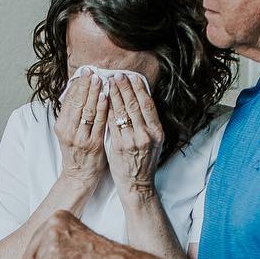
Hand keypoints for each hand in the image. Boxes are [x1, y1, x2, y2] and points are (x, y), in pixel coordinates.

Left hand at [19, 210, 118, 258]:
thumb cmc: (95, 254)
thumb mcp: (72, 238)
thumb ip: (54, 241)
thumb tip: (30, 257)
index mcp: (59, 216)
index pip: (37, 235)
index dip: (30, 252)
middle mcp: (53, 222)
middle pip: (32, 247)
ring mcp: (52, 236)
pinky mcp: (52, 251)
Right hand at [53, 72, 108, 186]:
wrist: (79, 176)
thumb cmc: (77, 153)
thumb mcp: (69, 132)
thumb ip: (73, 115)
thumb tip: (79, 92)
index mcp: (61, 125)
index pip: (68, 100)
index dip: (76, 84)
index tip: (84, 72)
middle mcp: (68, 130)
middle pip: (77, 102)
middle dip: (85, 84)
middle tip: (91, 70)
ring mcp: (80, 137)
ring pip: (87, 110)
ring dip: (93, 93)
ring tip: (99, 78)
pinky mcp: (92, 143)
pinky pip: (98, 122)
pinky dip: (101, 108)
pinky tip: (105, 97)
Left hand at [105, 74, 164, 197]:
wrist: (137, 184)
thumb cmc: (144, 161)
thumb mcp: (153, 141)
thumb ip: (148, 123)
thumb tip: (140, 100)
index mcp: (157, 131)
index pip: (147, 104)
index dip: (139, 89)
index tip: (132, 77)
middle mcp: (146, 134)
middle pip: (134, 105)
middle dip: (124, 87)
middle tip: (117, 74)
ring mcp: (133, 140)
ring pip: (122, 112)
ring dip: (114, 95)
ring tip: (107, 83)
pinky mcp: (119, 146)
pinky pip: (112, 123)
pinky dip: (107, 110)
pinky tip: (102, 100)